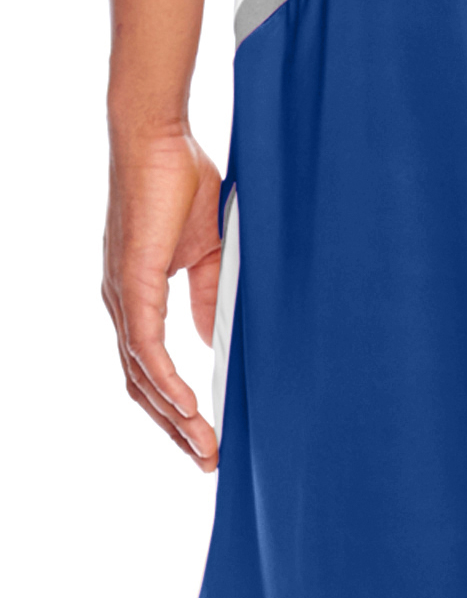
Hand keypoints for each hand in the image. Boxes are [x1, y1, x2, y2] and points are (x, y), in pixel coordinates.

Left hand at [102, 125, 223, 469]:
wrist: (159, 136)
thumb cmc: (183, 181)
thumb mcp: (208, 252)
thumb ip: (210, 296)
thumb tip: (213, 340)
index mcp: (136, 295)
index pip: (148, 368)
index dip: (174, 407)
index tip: (207, 436)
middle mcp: (121, 302)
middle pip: (140, 386)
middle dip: (175, 429)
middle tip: (209, 460)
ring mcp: (122, 295)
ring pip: (140, 376)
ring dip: (174, 418)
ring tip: (206, 446)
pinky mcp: (132, 281)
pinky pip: (145, 347)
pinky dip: (166, 381)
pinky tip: (191, 408)